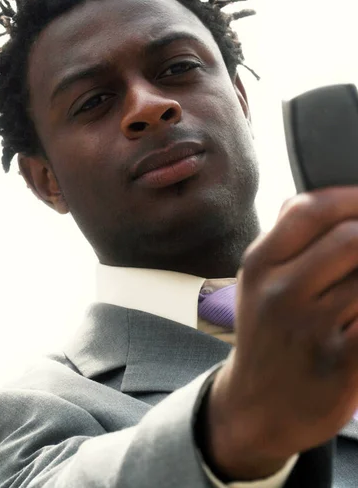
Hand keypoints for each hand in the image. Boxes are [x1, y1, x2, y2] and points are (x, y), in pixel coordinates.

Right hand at [203, 187, 357, 479]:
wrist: (257, 406)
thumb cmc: (266, 335)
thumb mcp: (257, 282)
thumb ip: (286, 238)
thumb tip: (332, 198)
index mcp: (259, 264)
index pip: (310, 209)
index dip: (353, 198)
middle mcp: (280, 292)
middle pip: (352, 238)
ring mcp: (311, 329)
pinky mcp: (341, 363)